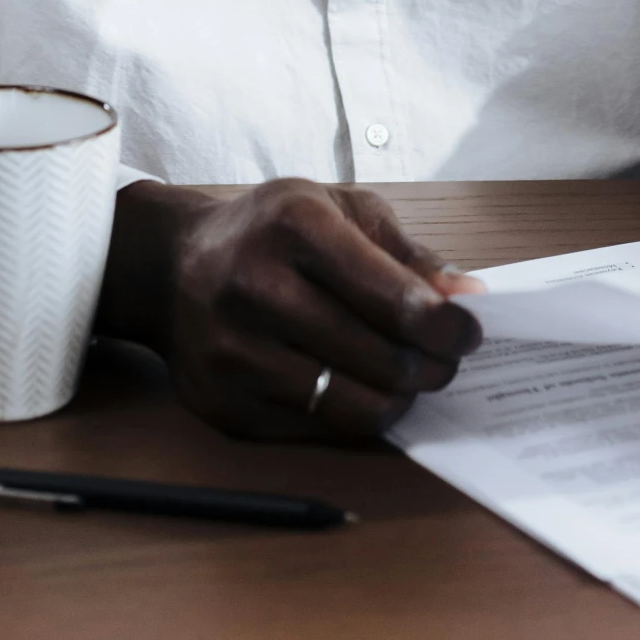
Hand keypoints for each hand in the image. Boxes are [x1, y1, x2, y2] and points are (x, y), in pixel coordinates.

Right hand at [94, 176, 483, 439]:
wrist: (170, 266)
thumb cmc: (269, 230)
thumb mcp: (339, 210)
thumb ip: (406, 254)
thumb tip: (466, 298)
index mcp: (294, 226)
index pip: (392, 297)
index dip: (445, 324)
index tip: (469, 331)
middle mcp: (257, 288)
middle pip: (381, 358)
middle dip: (432, 364)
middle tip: (444, 358)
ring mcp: (236, 354)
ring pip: (355, 405)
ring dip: (399, 397)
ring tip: (408, 376)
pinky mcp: (228, 405)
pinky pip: (319, 429)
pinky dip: (353, 413)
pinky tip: (358, 385)